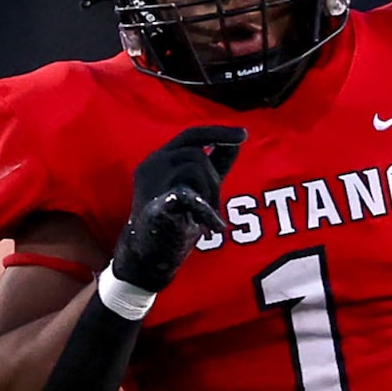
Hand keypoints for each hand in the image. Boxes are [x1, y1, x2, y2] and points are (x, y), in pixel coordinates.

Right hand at [113, 125, 247, 293]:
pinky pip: (187, 197)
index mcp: (160, 159)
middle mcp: (152, 166)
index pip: (191, 135)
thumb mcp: (198, 186)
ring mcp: (151, 186)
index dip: (218, 132)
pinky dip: (206, 212)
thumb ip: (216, 163)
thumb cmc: (174, 220)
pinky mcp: (155, 208)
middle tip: (214, 205)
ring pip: (193, 170)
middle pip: (196, 154)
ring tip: (206, 219)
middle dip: (213, 178)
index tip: (243, 135)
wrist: (148, 258)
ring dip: (209, 195)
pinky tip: (216, 226)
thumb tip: (239, 137)